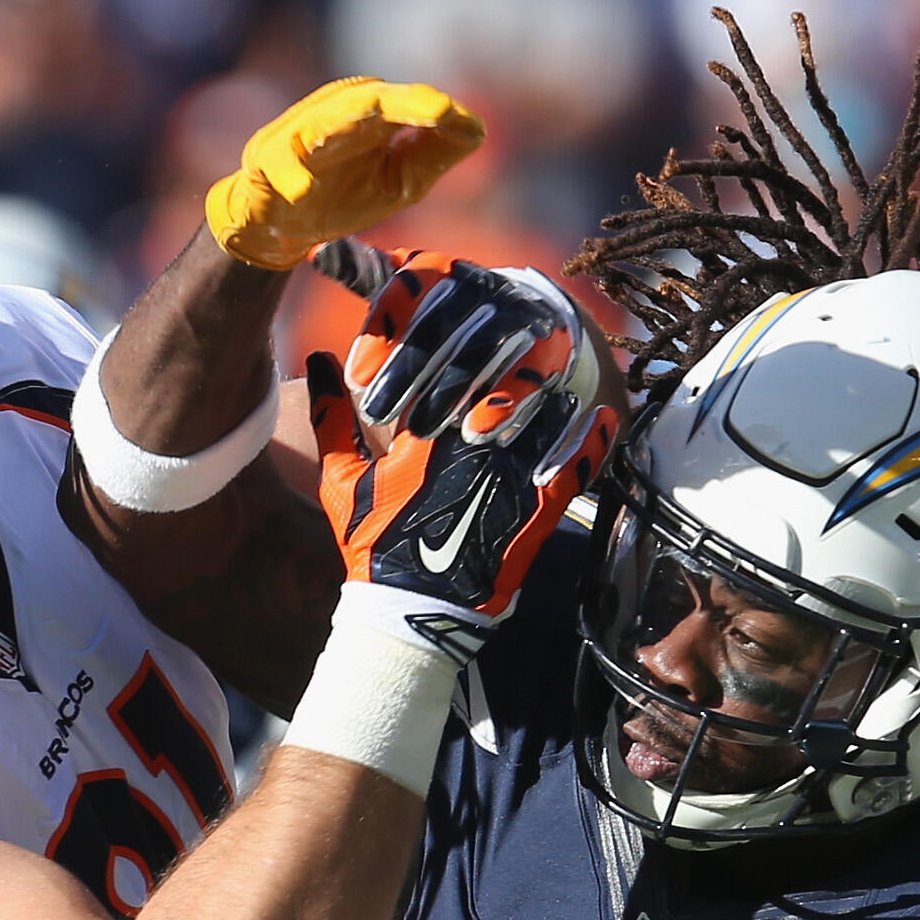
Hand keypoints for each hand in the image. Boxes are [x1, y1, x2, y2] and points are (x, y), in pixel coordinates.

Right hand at [206, 81, 485, 270]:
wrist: (282, 226)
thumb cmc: (344, 195)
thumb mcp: (399, 181)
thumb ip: (434, 154)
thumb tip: (478, 128)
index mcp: (374, 113)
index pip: (410, 104)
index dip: (440, 113)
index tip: (471, 128)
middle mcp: (339, 112)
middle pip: (376, 101)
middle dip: (407, 103)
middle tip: (442, 110)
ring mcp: (301, 134)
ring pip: (327, 119)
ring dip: (350, 119)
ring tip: (381, 118)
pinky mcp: (268, 162)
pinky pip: (280, 166)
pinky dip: (290, 175)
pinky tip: (303, 189)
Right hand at [312, 254, 618, 652]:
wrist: (410, 615)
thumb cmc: (373, 548)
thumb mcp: (341, 484)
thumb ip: (331, 420)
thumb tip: (319, 359)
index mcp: (421, 440)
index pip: (449, 367)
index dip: (470, 333)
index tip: (487, 304)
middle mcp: (468, 452)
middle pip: (504, 381)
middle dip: (520, 349)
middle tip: (540, 319)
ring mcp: (506, 483)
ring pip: (545, 415)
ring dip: (556, 387)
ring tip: (570, 361)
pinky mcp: (537, 515)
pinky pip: (575, 468)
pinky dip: (591, 440)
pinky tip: (600, 416)